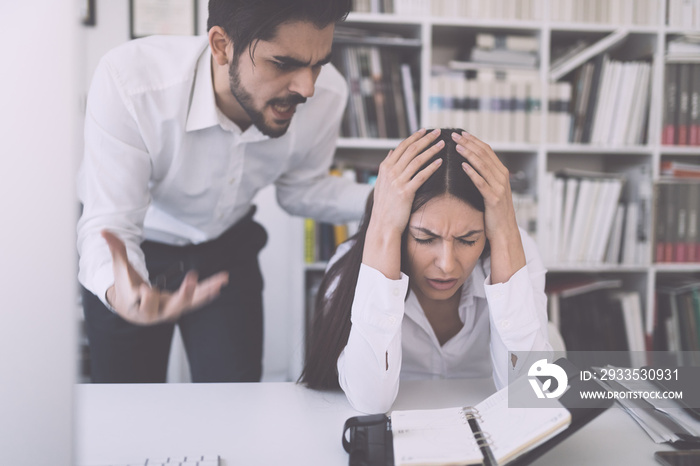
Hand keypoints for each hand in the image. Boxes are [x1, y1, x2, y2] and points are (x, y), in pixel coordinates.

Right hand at [102, 230, 228, 324]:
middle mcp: (158, 312)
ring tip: (221, 280)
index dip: (145, 297)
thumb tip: (103, 231)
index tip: (146, 290)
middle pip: (173, 306)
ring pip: (191, 302)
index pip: (143, 302)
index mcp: (139, 306)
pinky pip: (198, 299)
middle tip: (192, 278)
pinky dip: (209, 291)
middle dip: (184, 294)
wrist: (132, 307)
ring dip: (206, 291)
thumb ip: (115, 250)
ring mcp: (172, 309)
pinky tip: (221, 283)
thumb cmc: (126, 286)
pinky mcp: (182, 304)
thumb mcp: (119, 268)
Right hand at [370, 128, 444, 235]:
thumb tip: (391, 151)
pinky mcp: (405, 192)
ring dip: (431, 150)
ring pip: (417, 160)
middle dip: (425, 139)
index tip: (425, 131)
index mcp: (385, 168)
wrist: (382, 225)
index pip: (401, 147)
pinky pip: (421, 176)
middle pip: (411, 150)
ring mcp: (397, 182)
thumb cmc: (384, 206)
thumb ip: (386, 166)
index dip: (414, 137)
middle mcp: (390, 172)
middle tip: (438, 132)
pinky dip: (431, 167)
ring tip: (442, 144)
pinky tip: (440, 162)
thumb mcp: (381, 183)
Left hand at [452, 131, 524, 281]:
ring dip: (469, 154)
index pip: (487, 151)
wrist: (504, 231)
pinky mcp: (494, 199)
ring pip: (483, 166)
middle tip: (454, 135)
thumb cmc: (494, 212)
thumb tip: (470, 164)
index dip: (473, 141)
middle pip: (484, 154)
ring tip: (456, 146)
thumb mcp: (490, 190)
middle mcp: (502, 177)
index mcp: (501, 173)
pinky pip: (481, 183)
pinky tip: (462, 166)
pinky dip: (472, 172)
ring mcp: (499, 188)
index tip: (461, 133)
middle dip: (469, 143)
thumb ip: (484, 177)